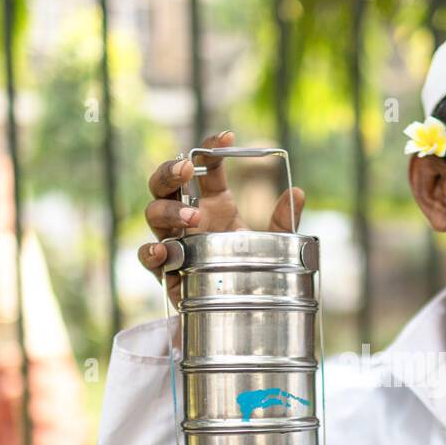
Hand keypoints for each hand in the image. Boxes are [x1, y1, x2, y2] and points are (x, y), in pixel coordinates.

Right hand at [138, 129, 306, 304]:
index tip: (227, 136)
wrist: (240, 308)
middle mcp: (188, 216)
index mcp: (214, 203)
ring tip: (194, 217)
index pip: (203, 166)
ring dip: (169, 210)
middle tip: (187, 169)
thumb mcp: (274, 244)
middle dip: (170, 170)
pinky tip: (163, 251)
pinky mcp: (167, 270)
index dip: (210, 146)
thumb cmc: (252, 268)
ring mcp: (173, 240)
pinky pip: (147, 257)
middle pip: (165, 183)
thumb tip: (298, 193)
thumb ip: (283, 221)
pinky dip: (150, 253)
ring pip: (153, 213)